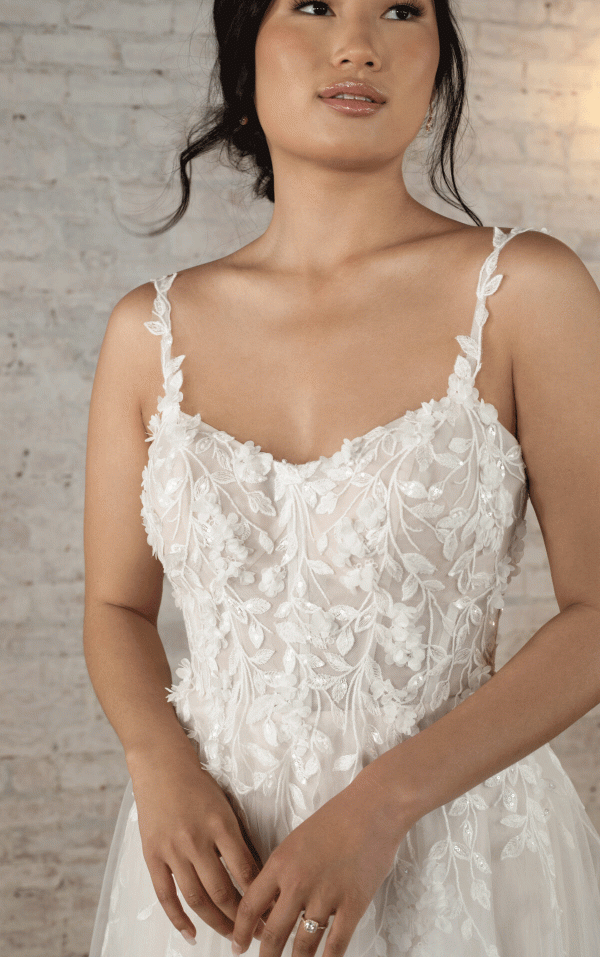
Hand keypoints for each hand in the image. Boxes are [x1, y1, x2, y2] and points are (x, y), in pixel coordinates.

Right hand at [129, 749, 269, 945]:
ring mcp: (172, 849)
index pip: (246, 871)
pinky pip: (165, 895)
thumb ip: (237, 839)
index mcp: (221, 825)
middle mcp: (197, 840)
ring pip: (196, 898)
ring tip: (231, 937)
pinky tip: (192, 934)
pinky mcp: (152, 855)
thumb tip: (256, 874)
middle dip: (242, 918)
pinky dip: (178, 919)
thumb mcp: (225, 807)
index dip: (261, 896)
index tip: (272, 911)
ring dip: (216, 923)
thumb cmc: (197, 784)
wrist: (161, 765)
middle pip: (223, 891)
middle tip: (256, 933)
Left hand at [230, 767, 407, 956]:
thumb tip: (274, 906)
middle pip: (272, 933)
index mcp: (280, 863)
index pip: (250, 906)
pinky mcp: (353, 904)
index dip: (240, 932)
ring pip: (302, 945)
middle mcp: (298, 882)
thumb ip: (283, 872)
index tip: (237, 946)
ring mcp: (325, 895)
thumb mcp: (297, 840)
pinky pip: (335, 944)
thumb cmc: (336, 819)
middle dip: (265, 956)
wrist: (372, 808)